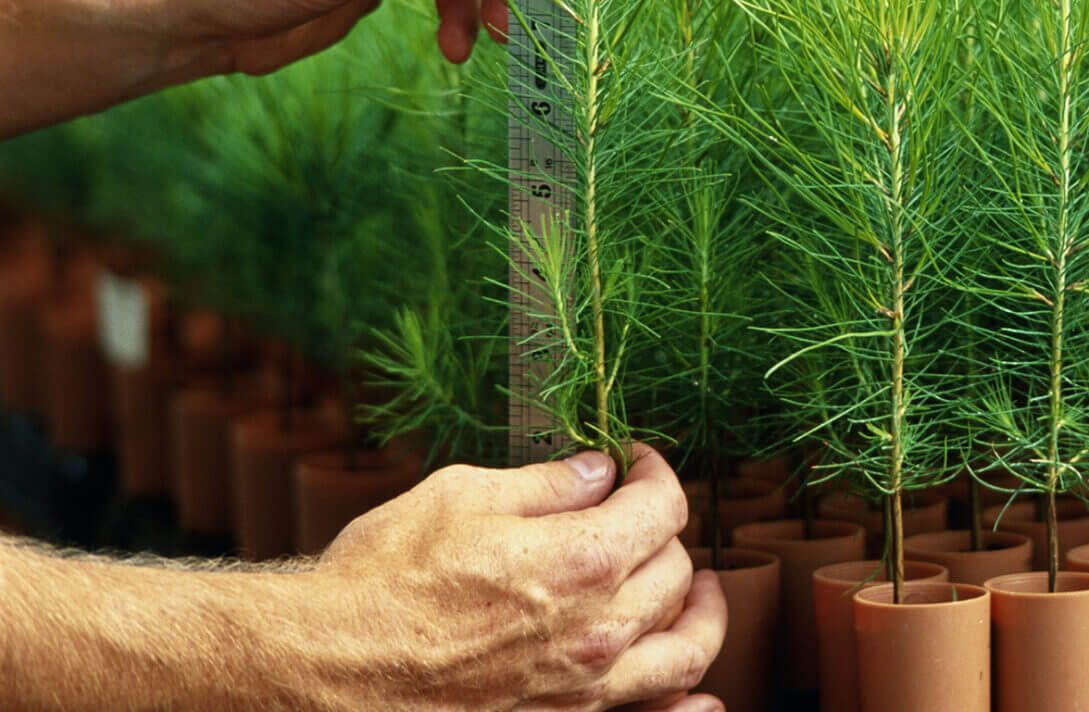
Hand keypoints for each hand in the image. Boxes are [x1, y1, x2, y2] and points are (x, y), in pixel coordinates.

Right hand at [313, 445, 726, 710]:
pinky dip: (687, 706)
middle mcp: (597, 630)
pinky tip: (701, 699)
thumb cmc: (380, 582)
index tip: (638, 462)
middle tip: (642, 514)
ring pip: (684, 650)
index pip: (662, 508)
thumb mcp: (460, 496)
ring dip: (701, 611)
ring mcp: (584, 688)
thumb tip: (598, 471)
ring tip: (701, 589)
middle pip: (676, 571)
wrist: (325, 672)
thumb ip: (545, 484)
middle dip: (666, 531)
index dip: (657, 473)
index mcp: (580, 561)